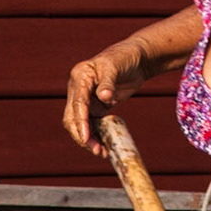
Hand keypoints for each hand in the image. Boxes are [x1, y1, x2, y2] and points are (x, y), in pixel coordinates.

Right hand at [62, 39, 149, 155]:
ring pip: (81, 124)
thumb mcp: (116, 67)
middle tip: (96, 150)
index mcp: (80, 76)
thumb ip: (109, 83)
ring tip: (101, 152)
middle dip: (82, 135)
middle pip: (73, 117)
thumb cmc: (125, 57)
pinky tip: (104, 146)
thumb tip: (104, 97)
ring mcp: (87, 98)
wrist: (137, 58)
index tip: (85, 137)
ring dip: (88, 139)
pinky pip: (92, 124)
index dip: (80, 121)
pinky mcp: (96, 106)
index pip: (77, 102)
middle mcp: (79, 88)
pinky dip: (96, 135)